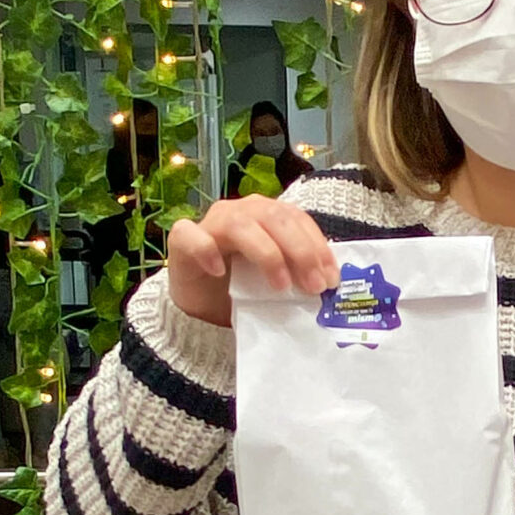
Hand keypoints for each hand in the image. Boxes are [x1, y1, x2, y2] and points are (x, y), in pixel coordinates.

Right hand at [167, 193, 340, 328]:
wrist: (198, 303)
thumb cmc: (239, 289)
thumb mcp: (275, 282)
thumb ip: (297, 276)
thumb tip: (329, 288)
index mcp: (266, 216)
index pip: (298, 220)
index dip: (318, 246)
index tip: (331, 279)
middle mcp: (241, 212)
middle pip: (275, 218)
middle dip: (300, 252)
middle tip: (314, 287)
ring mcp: (211, 223)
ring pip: (240, 223)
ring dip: (267, 254)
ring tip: (280, 286)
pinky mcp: (183, 240)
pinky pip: (191, 236)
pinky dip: (205, 250)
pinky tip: (218, 271)